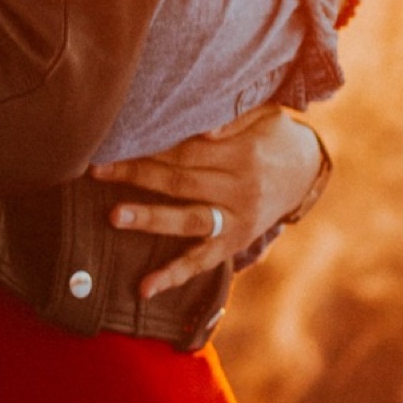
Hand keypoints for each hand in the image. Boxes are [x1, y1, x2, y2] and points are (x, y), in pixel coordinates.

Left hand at [90, 104, 328, 298]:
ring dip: (150, 219)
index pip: (187, 151)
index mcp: (243, 155)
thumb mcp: (265, 113)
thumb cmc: (272, 134)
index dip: (151, 147)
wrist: (306, 171)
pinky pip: (201, 262)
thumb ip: (233, 116)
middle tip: (96, 171)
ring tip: (114, 216)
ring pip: (188, 221)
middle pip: (180, 182)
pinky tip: (145, 288)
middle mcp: (240, 190)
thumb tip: (202, 129)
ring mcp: (237, 222)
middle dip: (136, 175)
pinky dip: (173, 275)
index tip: (115, 143)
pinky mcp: (234, 244)